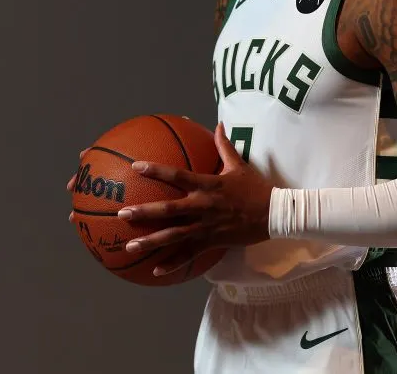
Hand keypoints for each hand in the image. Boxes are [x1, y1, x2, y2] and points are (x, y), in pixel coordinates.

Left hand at [117, 122, 272, 275]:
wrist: (274, 213)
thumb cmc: (255, 188)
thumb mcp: (239, 165)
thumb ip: (224, 145)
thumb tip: (218, 124)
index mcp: (207, 185)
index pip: (177, 176)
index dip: (156, 170)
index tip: (135, 167)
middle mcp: (202, 206)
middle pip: (168, 210)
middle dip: (144, 212)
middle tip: (122, 214)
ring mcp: (206, 226)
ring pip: (174, 236)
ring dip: (151, 242)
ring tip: (130, 247)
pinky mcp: (211, 242)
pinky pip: (189, 255)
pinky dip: (172, 264)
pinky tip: (154, 271)